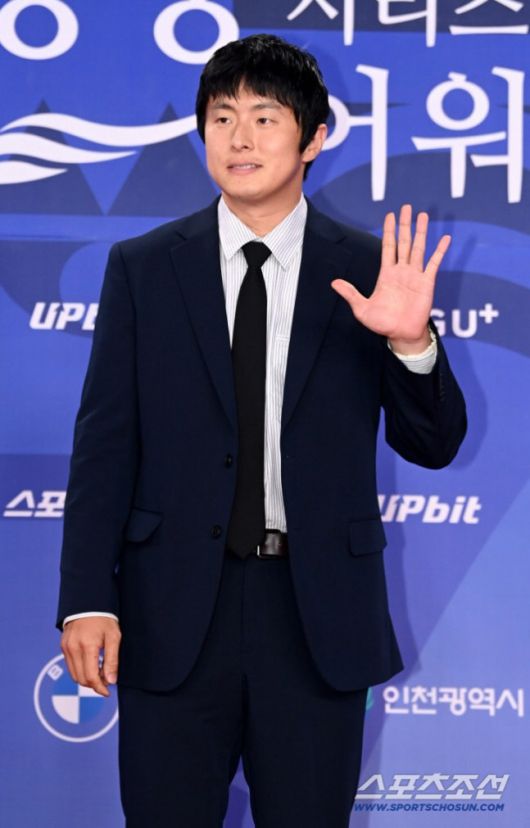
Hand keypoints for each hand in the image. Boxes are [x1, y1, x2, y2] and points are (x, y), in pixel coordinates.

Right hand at [61, 617, 120, 697]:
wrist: (89, 603)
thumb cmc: (104, 619)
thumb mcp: (114, 637)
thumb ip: (112, 660)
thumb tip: (111, 681)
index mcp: (87, 646)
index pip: (91, 677)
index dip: (100, 688)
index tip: (108, 691)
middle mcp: (73, 648)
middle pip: (81, 679)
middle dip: (94, 685)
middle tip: (106, 681)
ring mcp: (66, 647)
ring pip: (74, 675)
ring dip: (86, 679)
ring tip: (100, 674)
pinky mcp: (63, 646)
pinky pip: (70, 666)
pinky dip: (80, 670)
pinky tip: (91, 666)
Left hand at [331, 204, 449, 353]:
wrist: (401, 335)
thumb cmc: (382, 324)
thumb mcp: (362, 308)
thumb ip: (350, 294)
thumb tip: (333, 282)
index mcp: (386, 274)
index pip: (388, 247)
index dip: (389, 231)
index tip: (390, 215)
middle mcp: (401, 271)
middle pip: (404, 242)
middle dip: (405, 225)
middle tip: (406, 207)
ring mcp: (415, 275)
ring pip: (419, 248)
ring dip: (421, 232)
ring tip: (423, 215)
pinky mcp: (427, 283)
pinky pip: (434, 264)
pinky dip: (439, 251)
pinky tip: (445, 238)